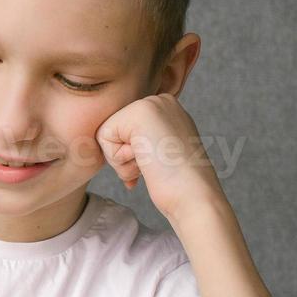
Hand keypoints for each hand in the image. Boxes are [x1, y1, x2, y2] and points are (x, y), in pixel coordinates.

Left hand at [94, 93, 225, 224]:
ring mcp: (150, 104)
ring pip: (107, 135)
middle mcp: (159, 101)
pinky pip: (103, 138)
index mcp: (166, 109)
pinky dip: (120, 159)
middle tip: (154, 163)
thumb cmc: (177, 184)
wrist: (193, 195)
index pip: (122, 131)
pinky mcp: (138, 113)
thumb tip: (125, 144)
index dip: (132, 155)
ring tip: (152, 162)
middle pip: (113, 131)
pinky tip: (146, 160)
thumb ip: (143, 141)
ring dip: (123, 161)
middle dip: (126, 157)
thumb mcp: (161, 153)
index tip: (156, 163)